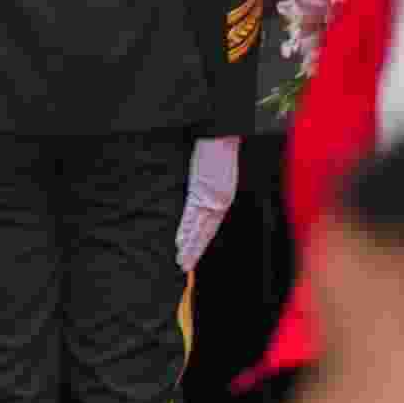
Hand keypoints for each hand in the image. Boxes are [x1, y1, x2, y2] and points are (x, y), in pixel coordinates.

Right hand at [177, 135, 241, 271]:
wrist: (222, 136)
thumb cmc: (219, 150)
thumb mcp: (217, 173)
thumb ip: (209, 188)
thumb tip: (203, 198)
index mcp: (223, 197)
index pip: (211, 226)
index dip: (201, 241)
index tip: (193, 254)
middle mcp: (219, 201)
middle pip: (205, 232)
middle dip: (196, 250)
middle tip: (185, 267)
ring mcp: (210, 198)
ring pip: (198, 228)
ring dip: (189, 246)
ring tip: (182, 261)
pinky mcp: (201, 192)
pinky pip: (191, 215)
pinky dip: (185, 229)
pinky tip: (180, 242)